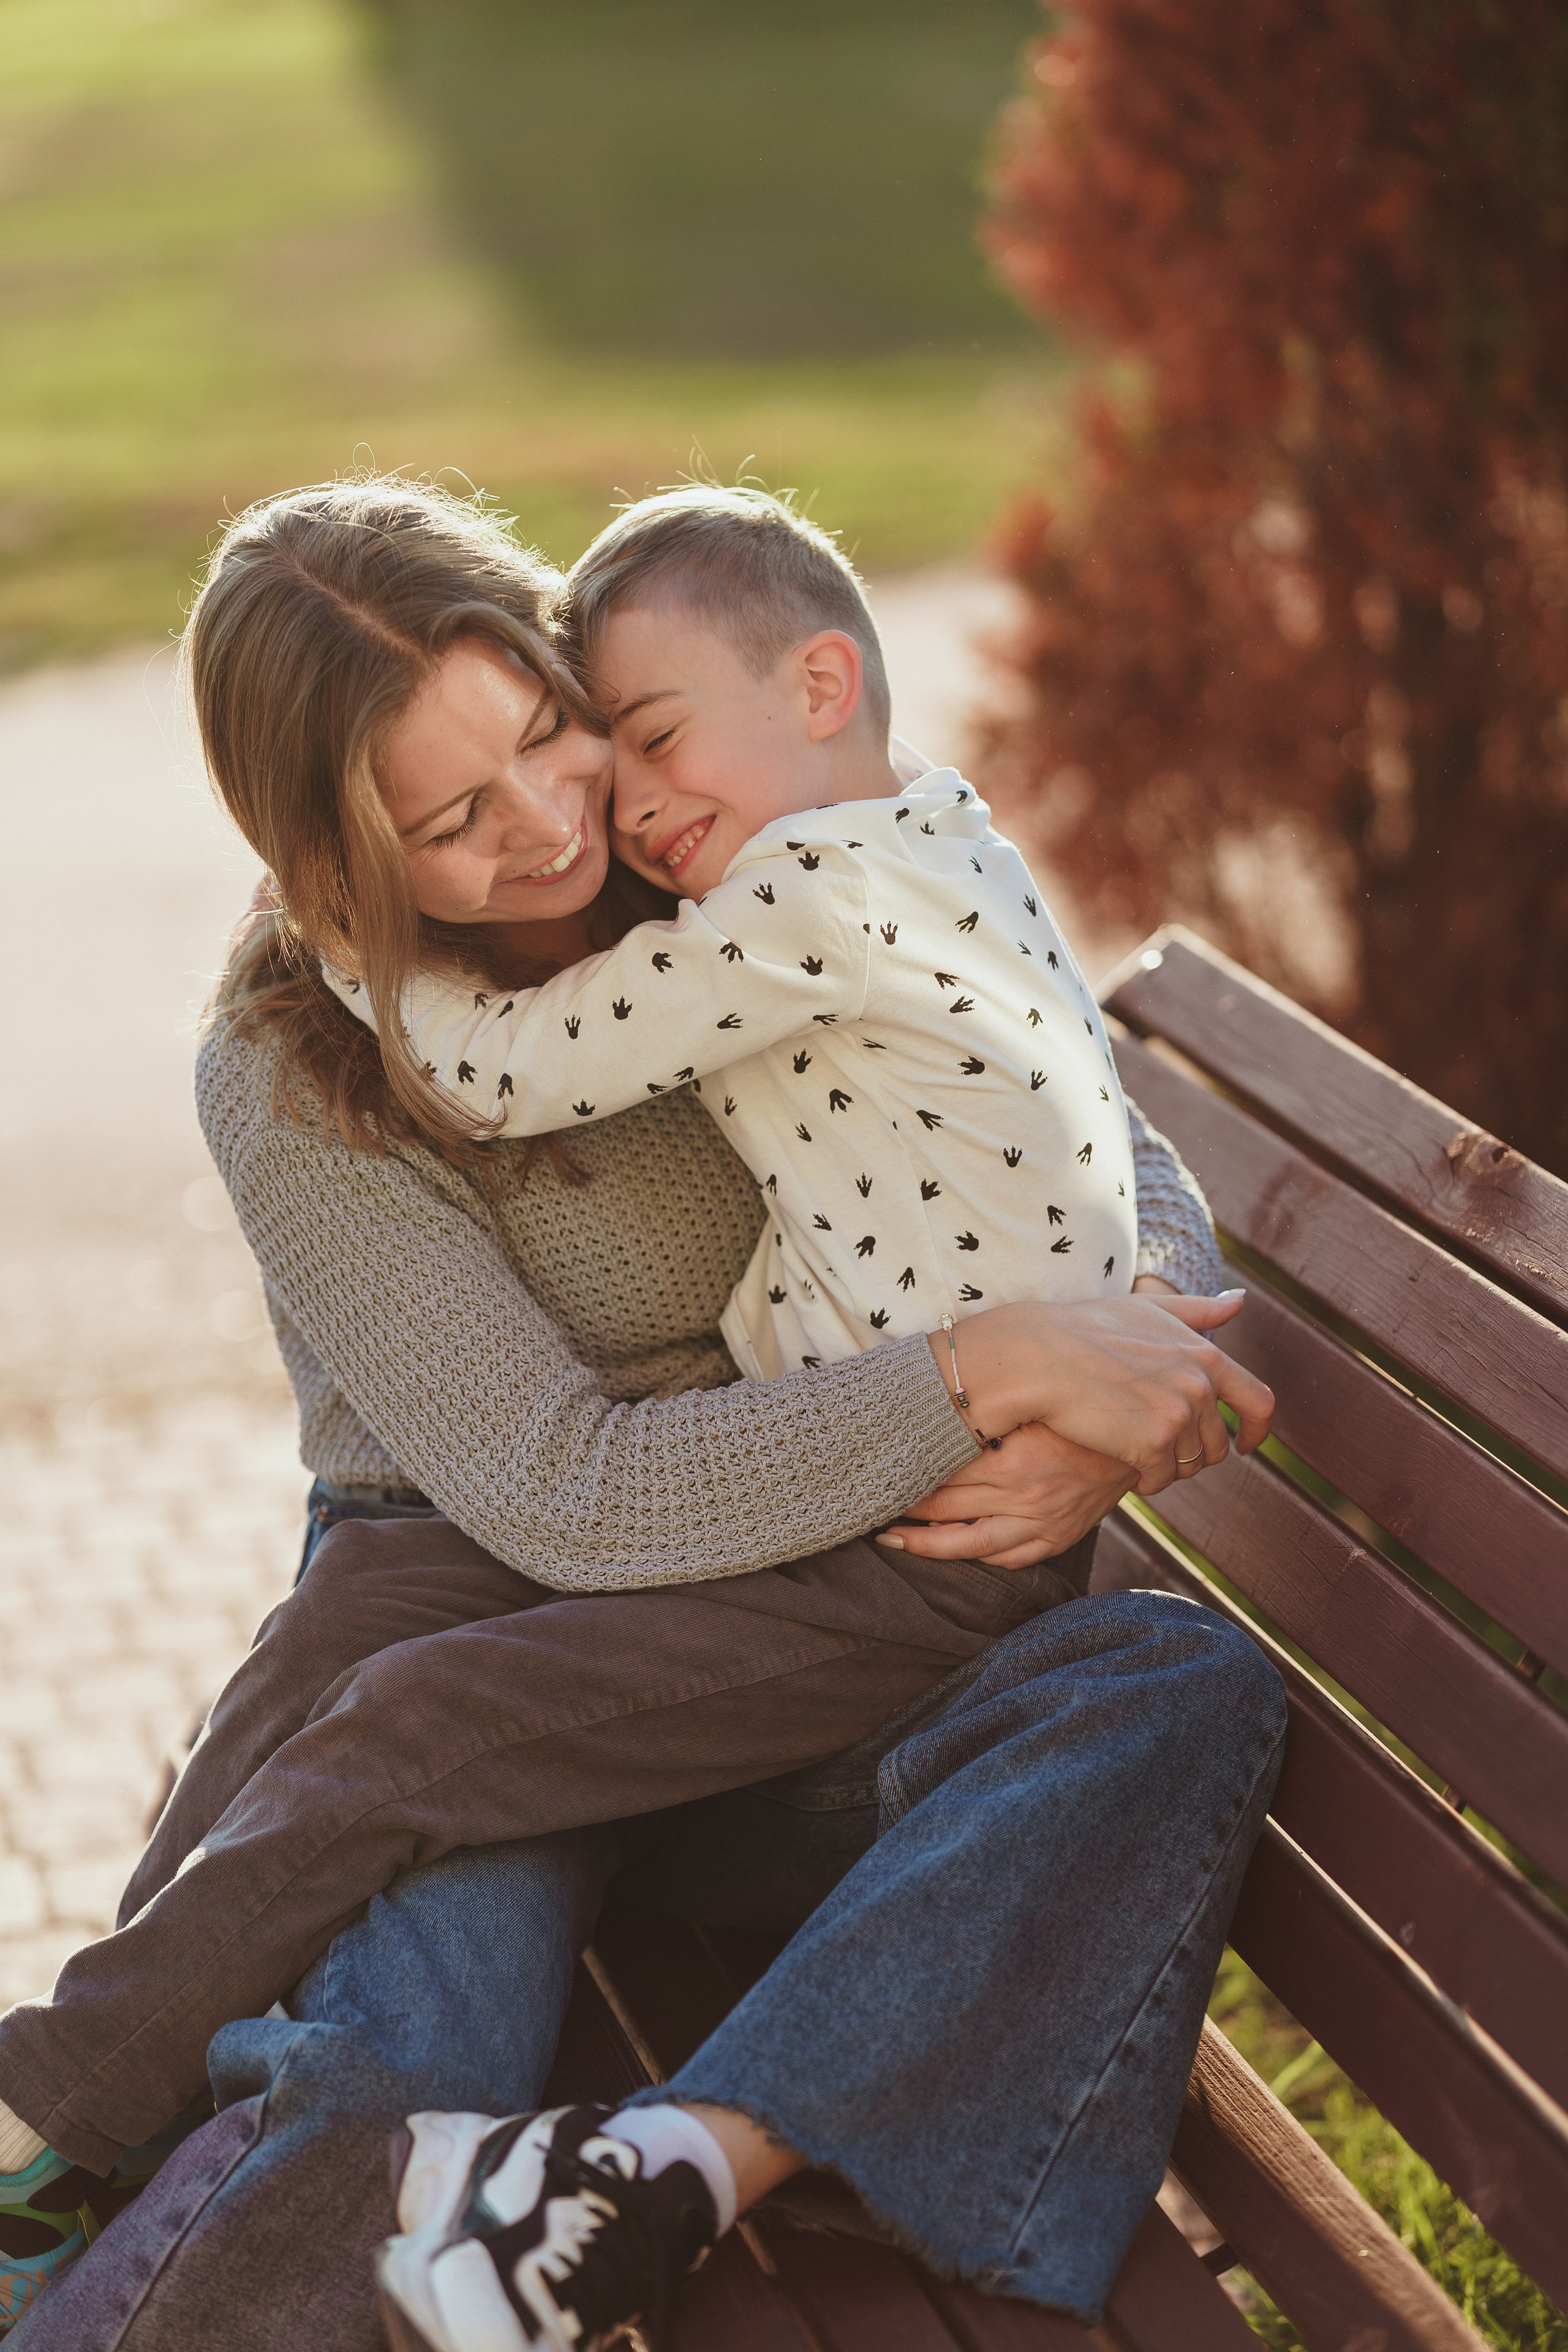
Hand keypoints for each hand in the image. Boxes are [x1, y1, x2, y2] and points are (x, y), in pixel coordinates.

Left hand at [879, 1419, 1135, 1568]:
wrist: (1142, 1431)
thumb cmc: (1080, 1405)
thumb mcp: (1034, 1400)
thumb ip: (986, 1407)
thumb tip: (932, 1396)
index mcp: (1012, 1457)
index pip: (939, 1473)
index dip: (902, 1476)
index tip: (875, 1472)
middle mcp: (1024, 1495)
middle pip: (944, 1508)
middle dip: (902, 1509)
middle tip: (868, 1505)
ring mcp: (1042, 1522)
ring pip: (968, 1544)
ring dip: (924, 1544)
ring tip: (892, 1539)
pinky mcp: (1059, 1537)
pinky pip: (1009, 1559)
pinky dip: (976, 1556)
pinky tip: (951, 1549)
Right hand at [929, 1289, 1271, 1494]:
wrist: (1040, 1356)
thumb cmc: (1085, 1328)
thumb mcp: (1148, 1309)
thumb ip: (1198, 1309)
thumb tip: (1240, 1300)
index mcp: (1205, 1355)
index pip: (1259, 1402)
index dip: (1258, 1430)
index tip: (1246, 1444)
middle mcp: (1200, 1386)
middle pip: (1218, 1443)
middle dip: (1194, 1452)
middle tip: (1160, 1450)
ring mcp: (1179, 1417)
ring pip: (1189, 1465)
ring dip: (1167, 1466)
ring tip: (1135, 1452)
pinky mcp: (1152, 1446)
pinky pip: (1159, 1479)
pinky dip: (1144, 1479)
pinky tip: (1122, 1464)